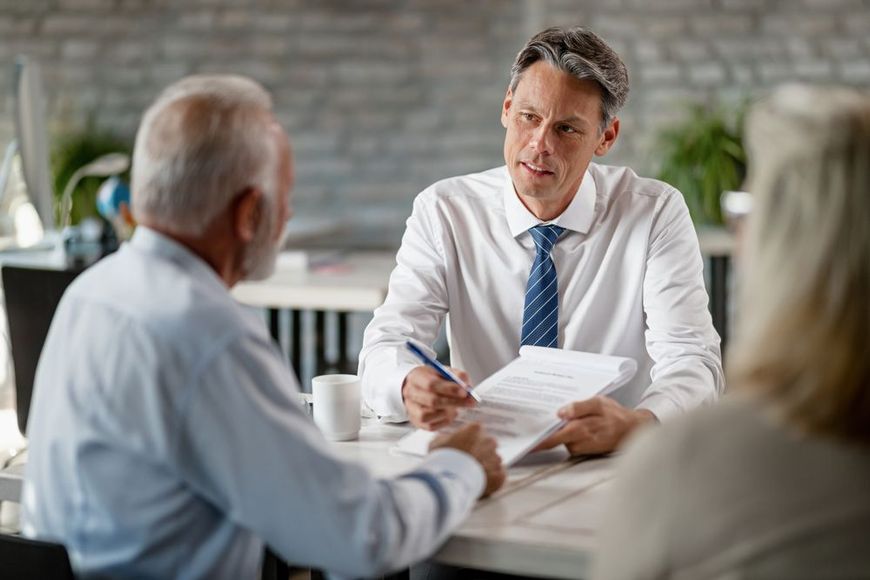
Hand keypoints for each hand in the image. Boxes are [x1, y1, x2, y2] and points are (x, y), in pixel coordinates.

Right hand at [402, 366, 475, 429]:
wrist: (417, 387)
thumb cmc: (432, 379)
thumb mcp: (443, 371)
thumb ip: (456, 375)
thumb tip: (466, 385)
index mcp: (416, 377)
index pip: (432, 384)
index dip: (449, 389)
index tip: (464, 392)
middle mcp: (411, 393)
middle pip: (432, 401)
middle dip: (455, 402)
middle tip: (471, 402)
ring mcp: (412, 409)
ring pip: (430, 415)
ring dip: (448, 412)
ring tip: (456, 407)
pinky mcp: (416, 421)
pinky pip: (431, 426)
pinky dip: (444, 421)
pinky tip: (450, 414)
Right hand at [429, 423, 505, 496]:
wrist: (449, 481)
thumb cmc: (441, 459)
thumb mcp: (437, 442)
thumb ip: (447, 438)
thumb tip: (447, 439)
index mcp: (475, 429)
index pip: (477, 430)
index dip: (470, 440)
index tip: (465, 446)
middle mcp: (489, 442)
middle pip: (488, 444)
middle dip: (481, 451)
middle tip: (469, 461)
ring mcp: (495, 459)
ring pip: (494, 460)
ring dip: (487, 465)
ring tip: (473, 474)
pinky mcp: (499, 476)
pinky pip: (499, 475)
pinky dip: (493, 479)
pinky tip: (482, 482)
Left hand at [535, 396, 656, 455]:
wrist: (633, 430)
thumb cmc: (615, 414)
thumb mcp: (599, 402)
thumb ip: (579, 406)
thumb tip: (561, 413)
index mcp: (582, 427)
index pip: (555, 436)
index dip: (540, 440)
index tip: (527, 443)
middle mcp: (581, 440)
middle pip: (555, 442)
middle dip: (541, 440)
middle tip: (527, 438)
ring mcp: (583, 447)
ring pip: (561, 443)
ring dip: (554, 437)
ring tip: (550, 426)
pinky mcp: (586, 451)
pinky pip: (569, 445)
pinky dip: (564, 439)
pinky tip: (564, 429)